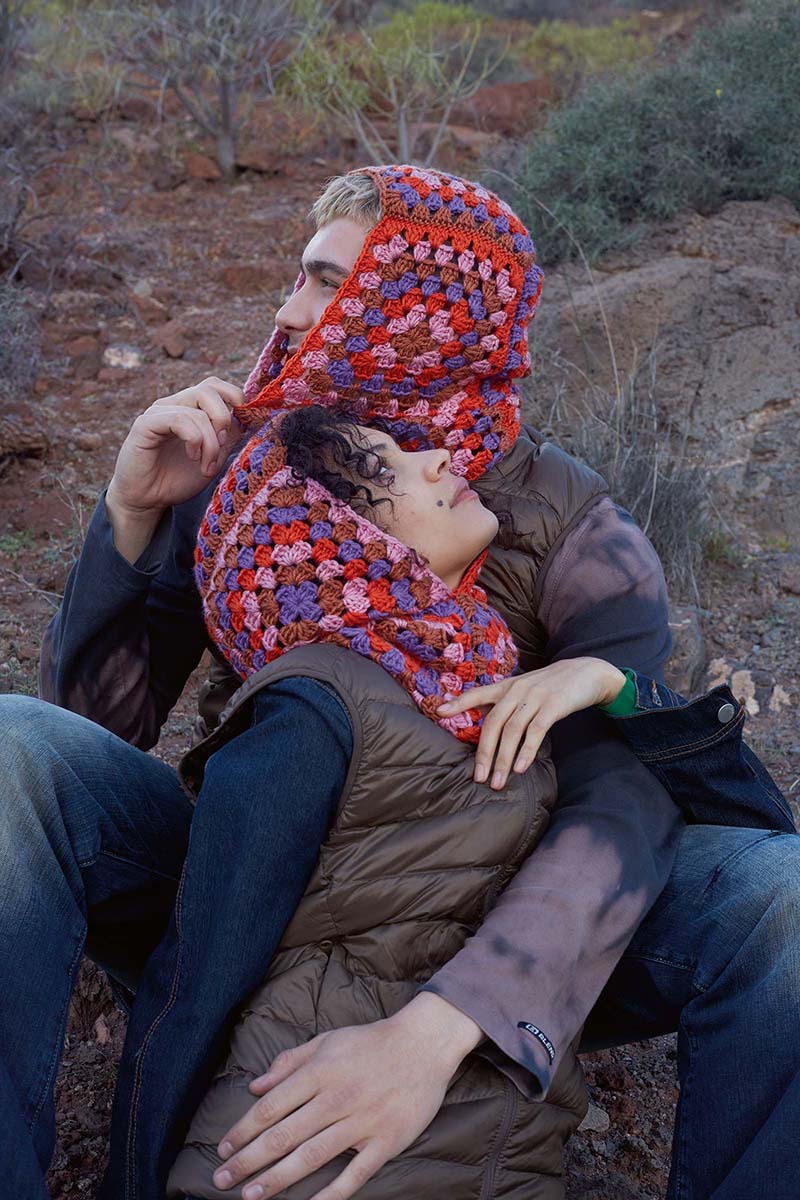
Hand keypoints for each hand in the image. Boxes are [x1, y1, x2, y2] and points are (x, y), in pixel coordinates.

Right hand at [106, 375, 245, 519]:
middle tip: (222, 447)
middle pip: (209, 389)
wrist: (146, 500)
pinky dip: (194, 440)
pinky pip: (179, 419)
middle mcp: (174, 405)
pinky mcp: (145, 424)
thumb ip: (227, 438)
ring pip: (197, 409)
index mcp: (190, 409)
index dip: (235, 398)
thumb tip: (245, 421)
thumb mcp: (213, 459)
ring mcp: (159, 412)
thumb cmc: (177, 479)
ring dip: (210, 442)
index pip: (216, 386)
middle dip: (224, 419)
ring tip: (207, 465)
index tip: (243, 426)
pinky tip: (193, 457)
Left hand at [212, 992, 483, 1199]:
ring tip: (250, 1195)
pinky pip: (354, 1174)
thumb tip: (255, 1087)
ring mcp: (361, 1122)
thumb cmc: (370, 1042)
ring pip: (311, 1156)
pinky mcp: (385, 1141)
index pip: (271, 1107)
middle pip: (284, 1135)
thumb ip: (289, 1063)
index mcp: (320, 1071)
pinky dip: (330, 1193)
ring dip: (277, 1179)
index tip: (224, 1150)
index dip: (243, 1131)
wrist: (424, 1044)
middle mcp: (336, 1098)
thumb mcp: (326, 1040)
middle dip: (249, 1161)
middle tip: (222, 1180)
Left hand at [437, 656, 626, 788]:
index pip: (478, 694)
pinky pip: (536, 731)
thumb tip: (484, 719)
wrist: (587, 672)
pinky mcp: (554, 706)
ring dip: (504, 759)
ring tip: (498, 782)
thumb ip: (505, 701)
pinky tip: (521, 768)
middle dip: (484, 753)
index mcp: (508, 686)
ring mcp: (535, 697)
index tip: (439, 712)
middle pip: (493, 723)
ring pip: (512, 731)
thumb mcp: (525, 687)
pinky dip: (527, 751)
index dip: (459, 703)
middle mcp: (517, 690)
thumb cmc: (552, 685)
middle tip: (478, 777)